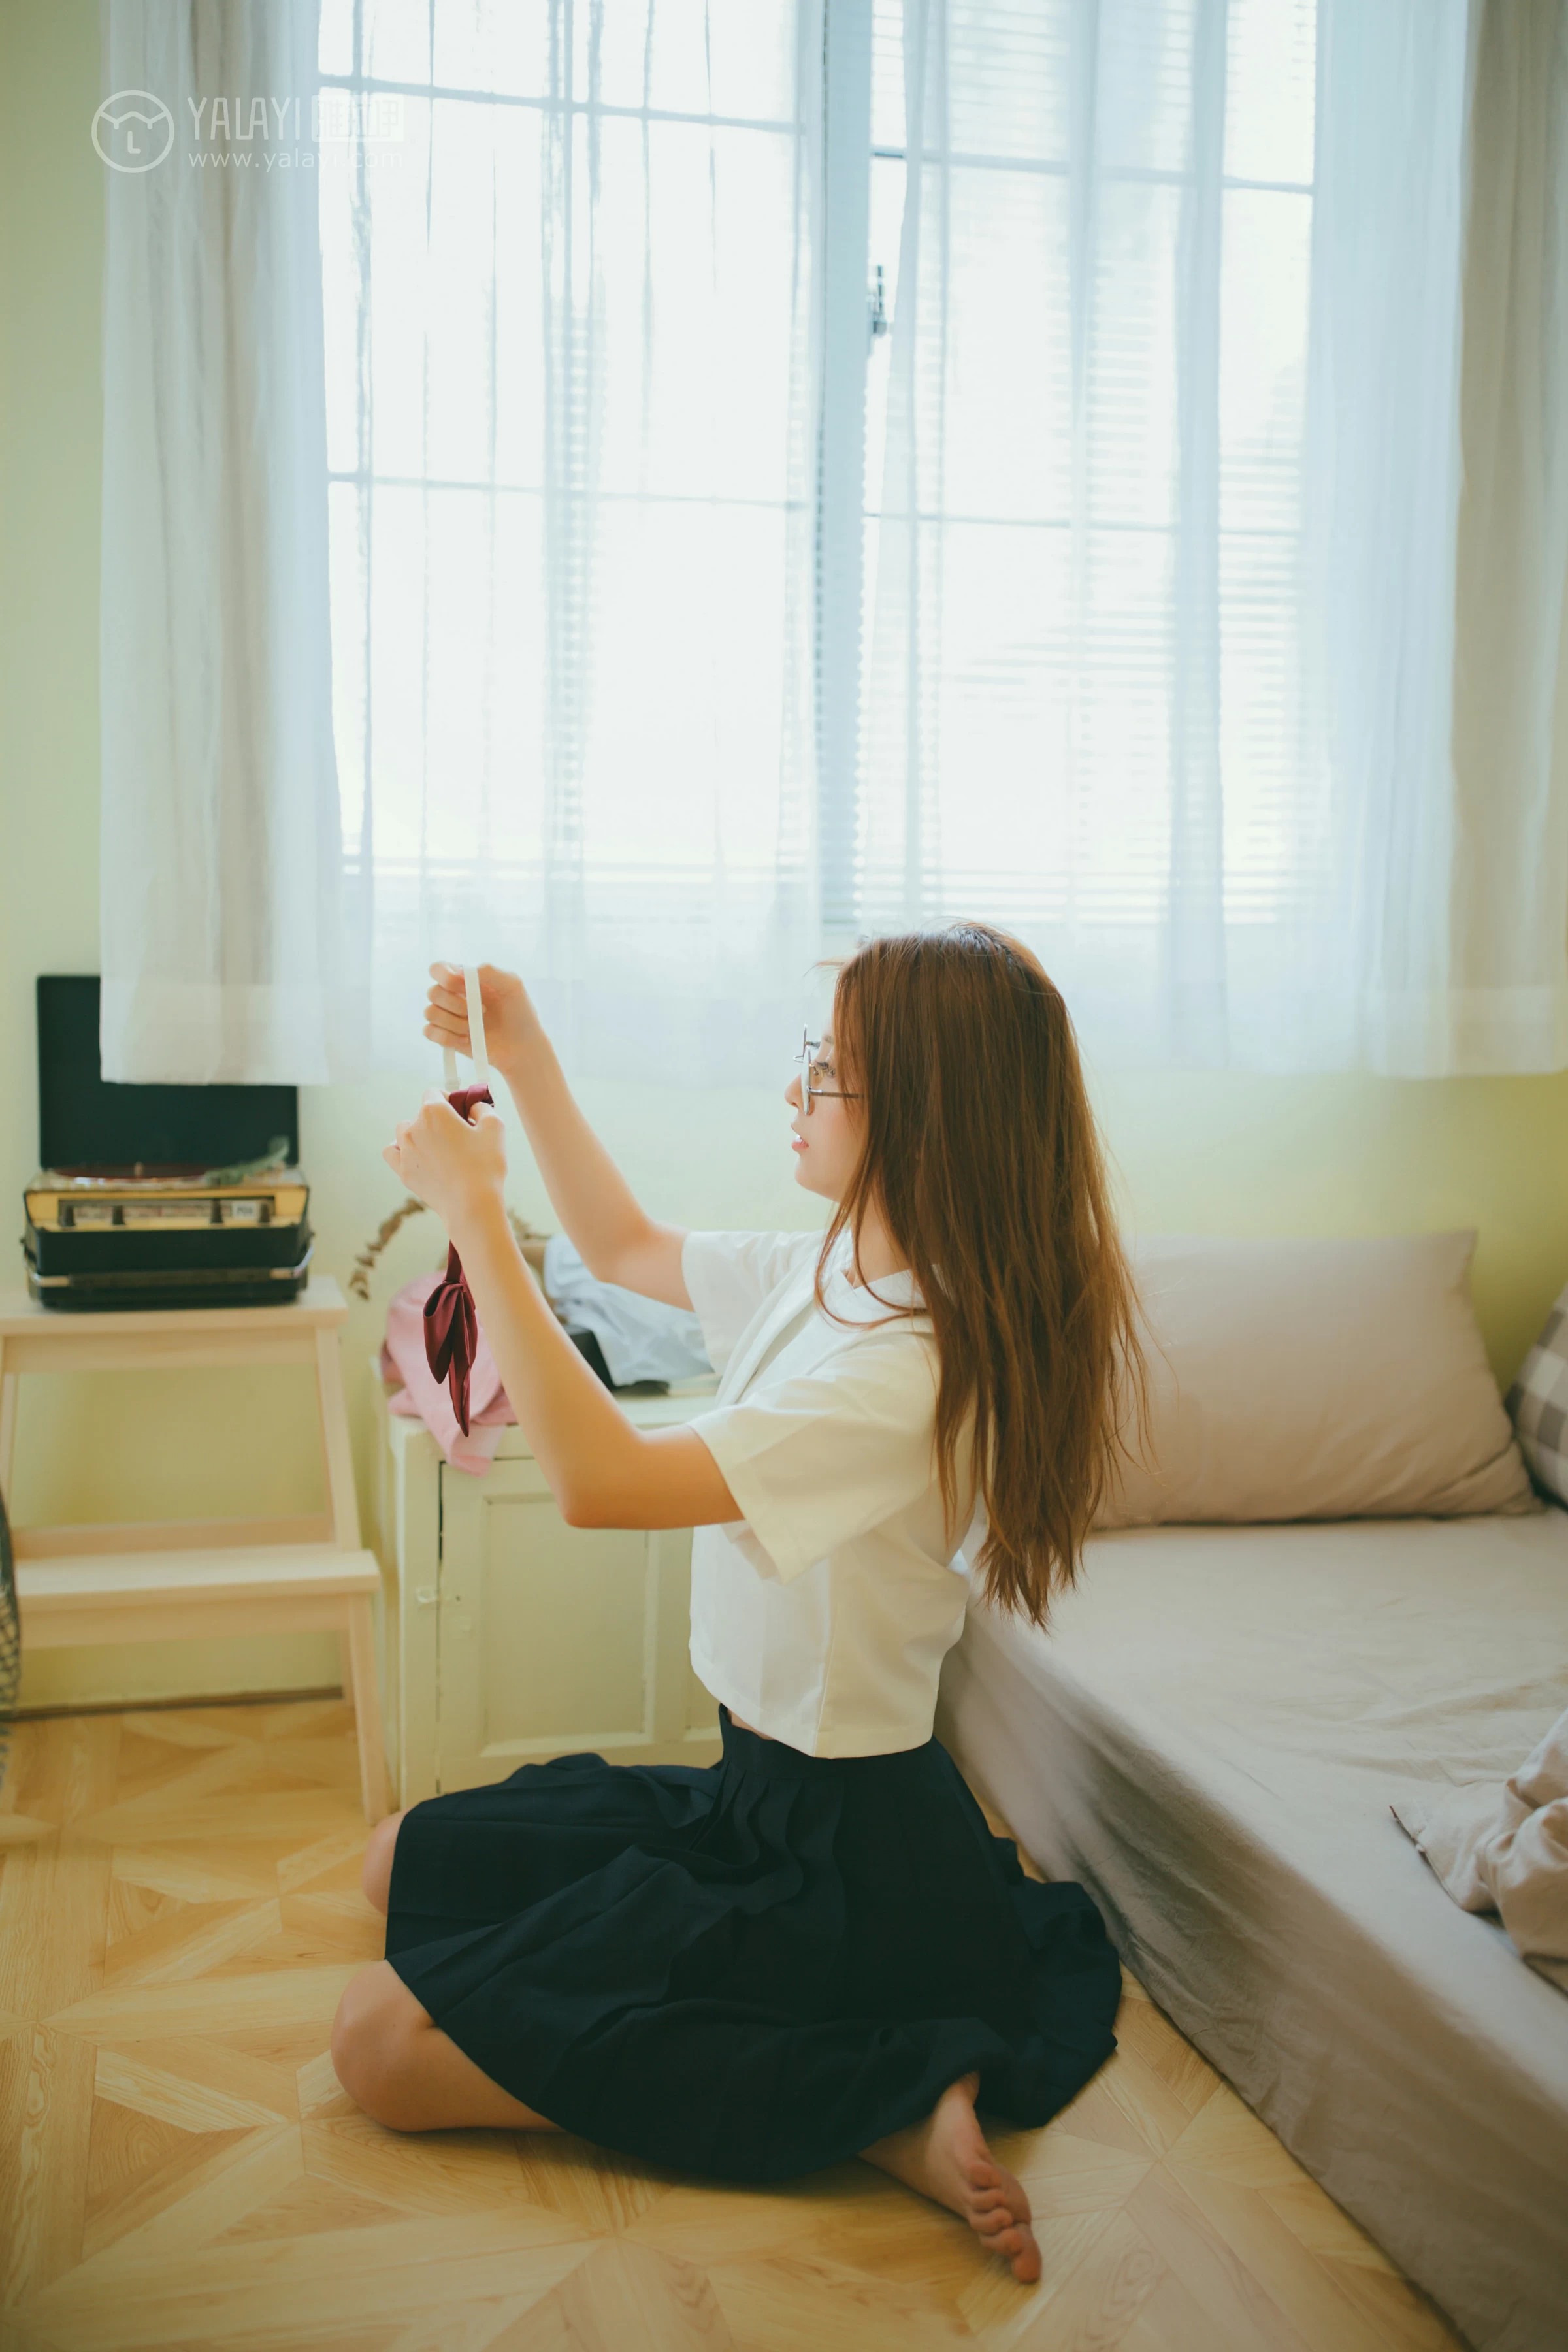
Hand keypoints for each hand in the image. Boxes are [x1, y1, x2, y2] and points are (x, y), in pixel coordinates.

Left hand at [383, 1091, 506, 1236]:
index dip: (449, 1099)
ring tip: (437, 1147)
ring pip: (404, 1130)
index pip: (434, 1093)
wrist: (471, 1205)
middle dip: (437, 1120)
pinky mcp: (403, 1171)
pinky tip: (416, 1155)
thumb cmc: (485, 1165)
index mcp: (433, 1111)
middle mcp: (413, 1127)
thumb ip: (482, 1108)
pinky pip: (391, 1152)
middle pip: (421, 1113)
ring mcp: (405, 1150)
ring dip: (418, 1133)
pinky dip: (400, 1150)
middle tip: (457, 1136)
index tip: (460, 1112)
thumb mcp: (494, 1127)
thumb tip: (473, 1106)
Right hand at [424, 963, 540, 1076]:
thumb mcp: (512, 985)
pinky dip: (448, 1037)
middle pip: (433, 992)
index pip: (438, 969)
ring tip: (474, 1028)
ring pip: (430, 1013)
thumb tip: (462, 971)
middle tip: (482, 1011)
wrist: (521, 1047)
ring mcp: (445, 1016)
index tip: (465, 988)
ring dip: (454, 1022)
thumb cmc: (519, 1013)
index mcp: (463, 978)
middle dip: (455, 1004)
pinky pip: (429, 1032)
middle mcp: (451, 995)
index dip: (446, 977)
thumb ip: (490, 971)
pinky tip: (467, 1040)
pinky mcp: (443, 1036)